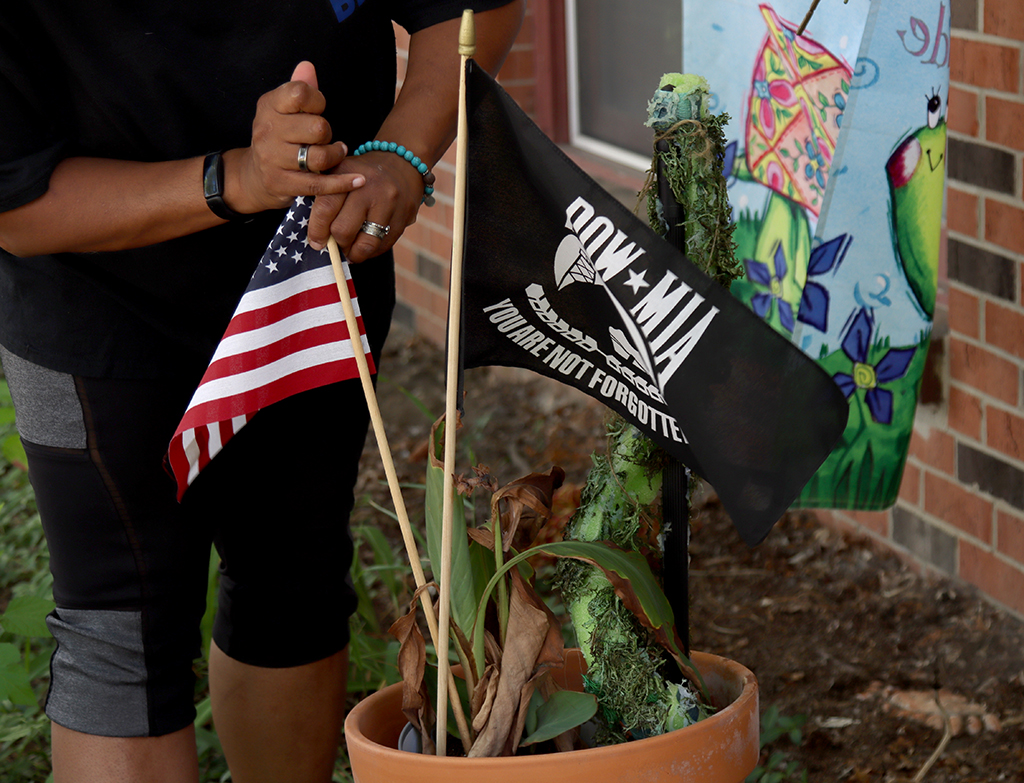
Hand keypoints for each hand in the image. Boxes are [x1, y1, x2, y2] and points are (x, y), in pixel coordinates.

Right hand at [223, 62, 365, 214]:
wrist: (254, 175)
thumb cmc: (278, 137)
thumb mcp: (283, 108)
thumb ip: (299, 88)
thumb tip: (308, 66)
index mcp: (269, 105)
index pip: (300, 94)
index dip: (318, 101)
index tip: (318, 110)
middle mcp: (268, 130)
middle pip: (317, 128)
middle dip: (328, 133)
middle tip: (325, 138)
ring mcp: (273, 159)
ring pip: (319, 157)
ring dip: (335, 156)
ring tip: (336, 153)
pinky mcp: (282, 183)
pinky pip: (319, 184)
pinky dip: (343, 183)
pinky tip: (358, 180)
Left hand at [306, 150, 424, 261]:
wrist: (402, 163)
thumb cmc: (362, 173)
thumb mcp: (340, 171)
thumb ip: (324, 194)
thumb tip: (316, 233)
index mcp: (348, 172)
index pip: (326, 207)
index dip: (317, 230)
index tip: (316, 242)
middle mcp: (370, 187)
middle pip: (344, 230)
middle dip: (336, 243)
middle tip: (335, 244)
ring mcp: (390, 203)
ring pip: (365, 244)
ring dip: (354, 253)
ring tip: (350, 250)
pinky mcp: (404, 218)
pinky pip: (383, 246)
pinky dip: (371, 252)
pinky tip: (365, 245)